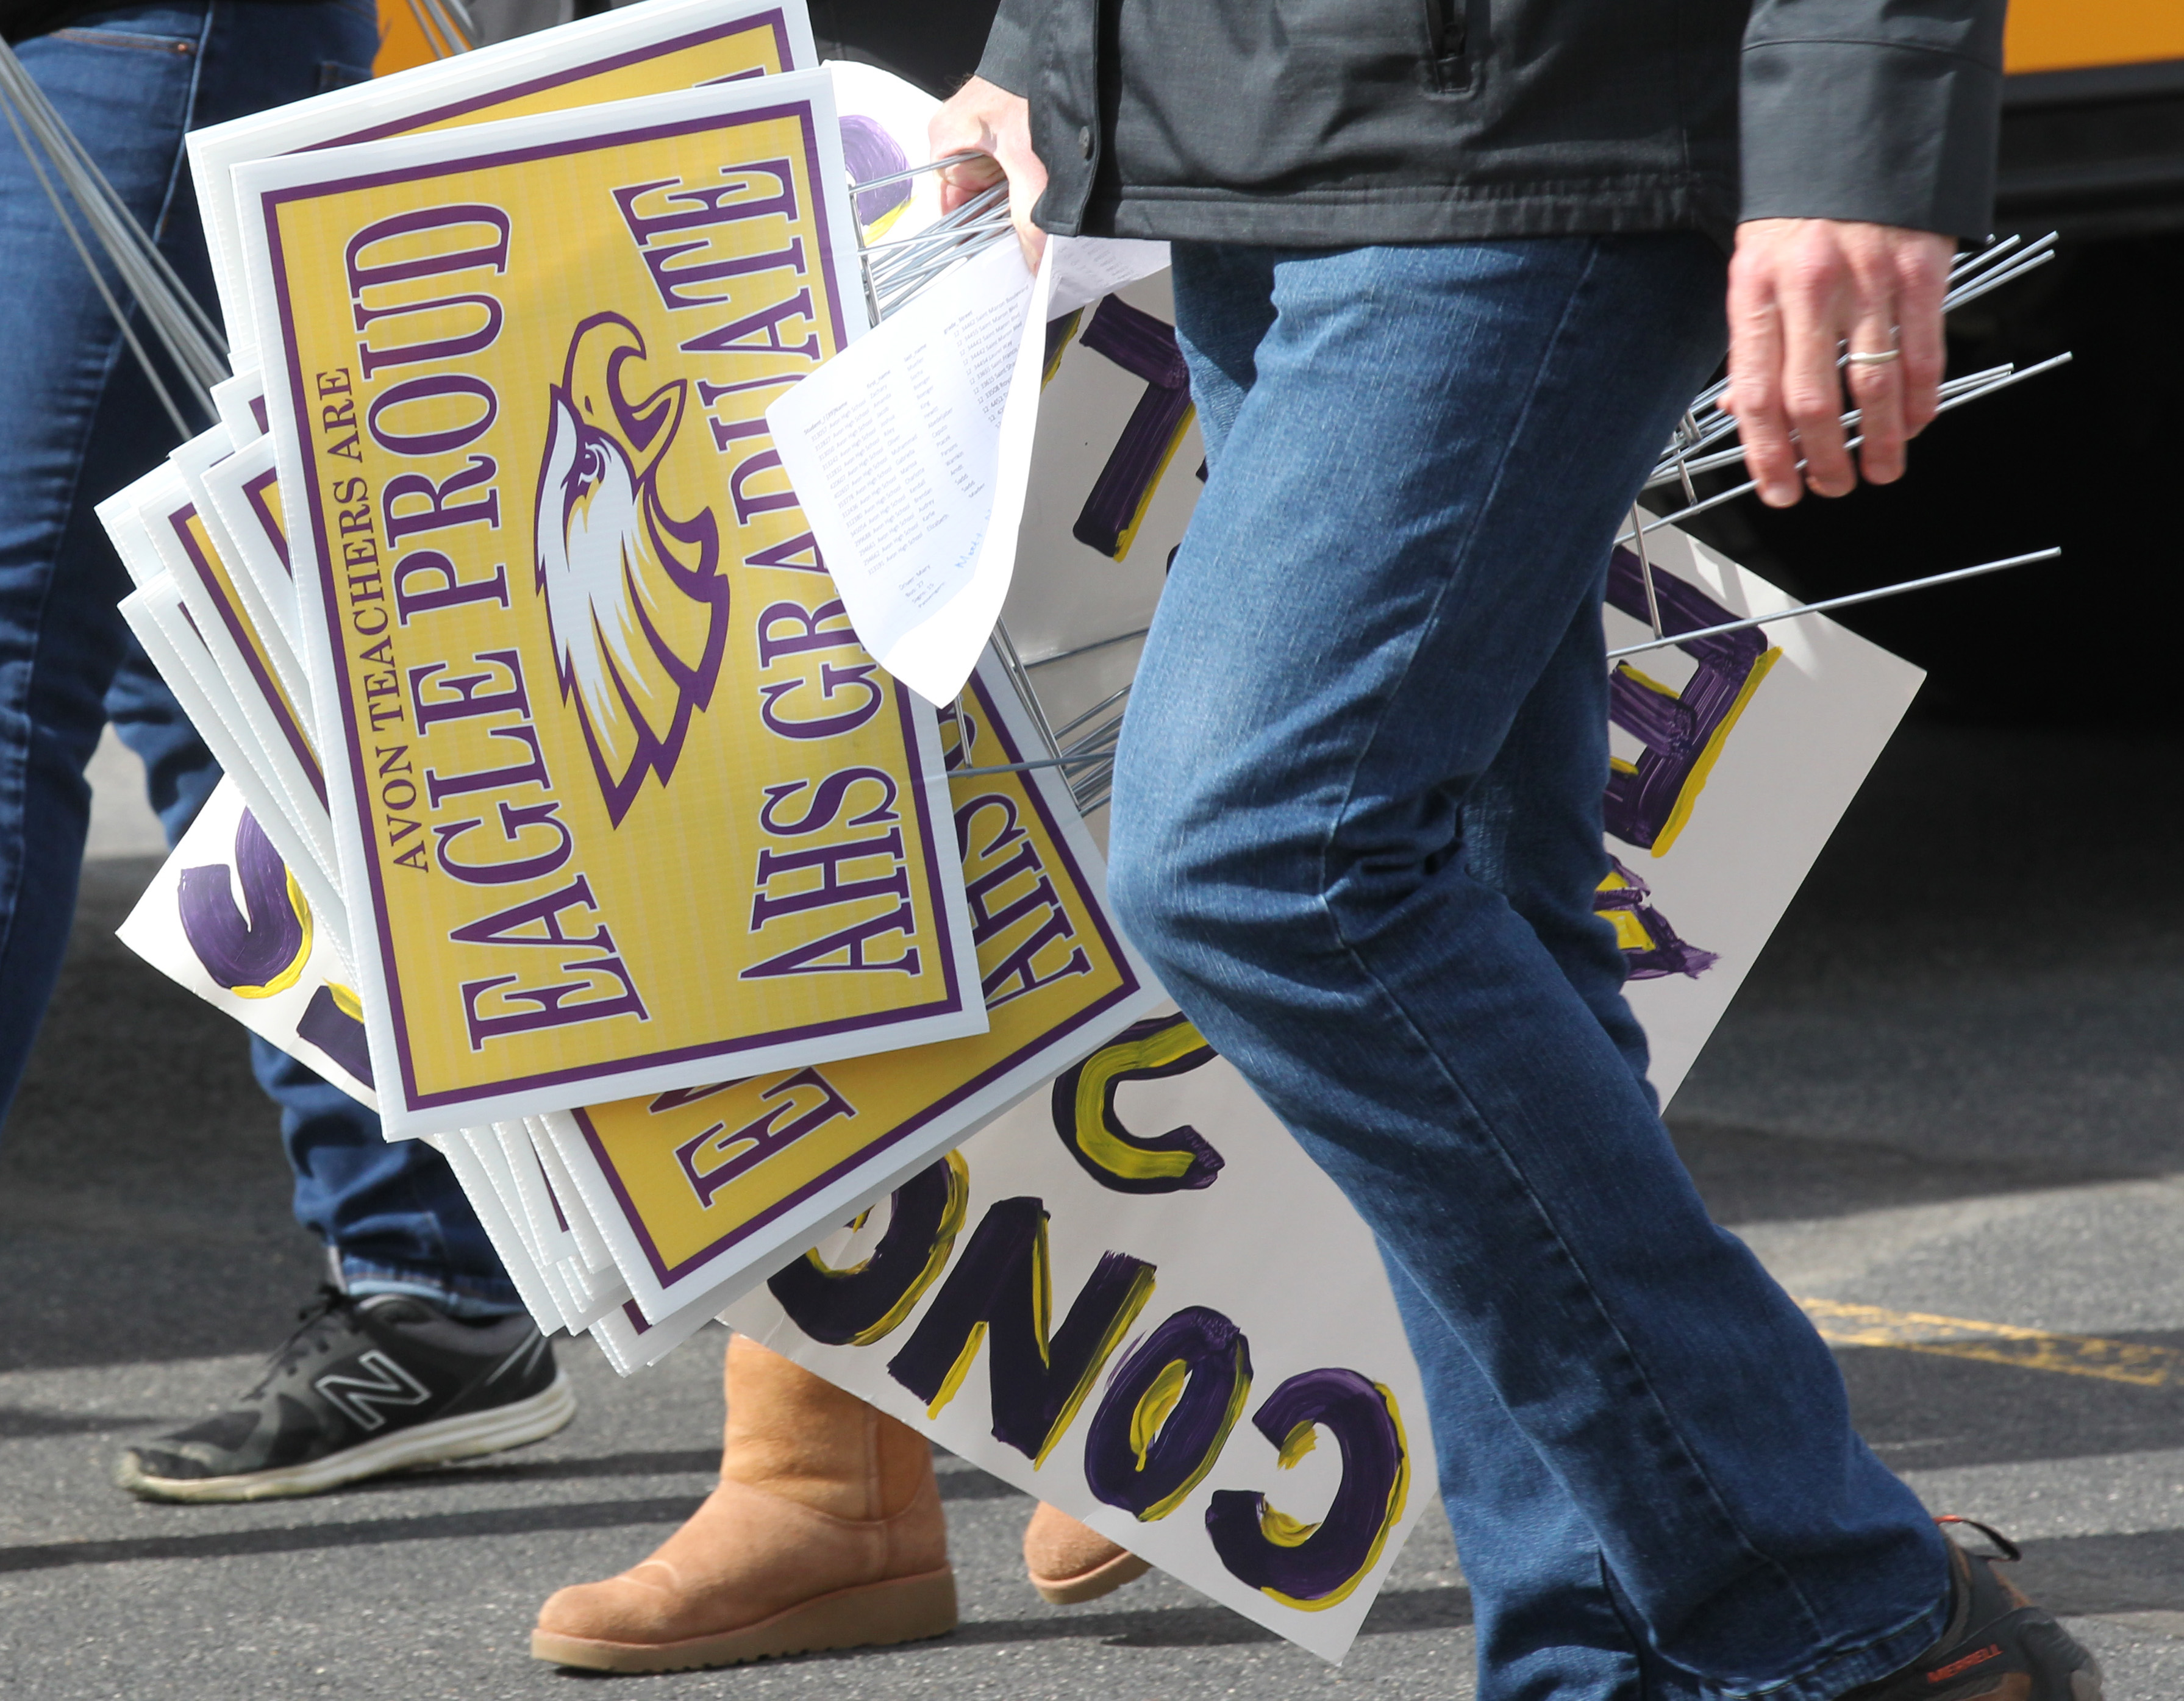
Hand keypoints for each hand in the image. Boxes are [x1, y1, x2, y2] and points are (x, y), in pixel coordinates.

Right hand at [928, 75, 1047, 268]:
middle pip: (973, 202)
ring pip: (996, 191)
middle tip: (1022, 251)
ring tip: (1037, 229)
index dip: (969, 238)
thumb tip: (1033, 261)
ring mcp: (986, 137)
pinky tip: (1044, 204)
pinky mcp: (1010, 134)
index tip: (989, 262)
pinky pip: (1013, 175)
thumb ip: (1030, 217)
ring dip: (1017, 208)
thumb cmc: (1030, 87)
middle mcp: (961, 139)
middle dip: (998, 226)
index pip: (946, 207)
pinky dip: (1029, 190)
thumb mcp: (1028, 161)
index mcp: (946, 142)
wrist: (1063, 56)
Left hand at [1723, 218, 1953, 505]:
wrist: (1855, 129)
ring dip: (1878, 443)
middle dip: (1823, 460)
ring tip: (1879, 471)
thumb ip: (1753, 338)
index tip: (1780, 490)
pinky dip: (1920, 399)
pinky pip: (1922, 351)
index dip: (1767, 455)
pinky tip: (1915, 423)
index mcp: (1756, 289)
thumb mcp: (1753, 267)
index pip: (1755, 394)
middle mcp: (1809, 288)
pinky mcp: (1919, 270)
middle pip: (1811, 402)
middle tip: (1832, 487)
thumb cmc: (1798, 211)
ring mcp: (1867, 279)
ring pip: (1872, 385)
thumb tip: (1745, 413)